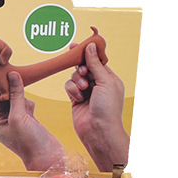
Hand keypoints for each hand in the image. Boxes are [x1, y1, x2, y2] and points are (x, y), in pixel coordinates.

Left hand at [0, 71, 63, 170]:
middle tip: (22, 87)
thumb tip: (12, 74)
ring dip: (23, 100)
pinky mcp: (26, 119)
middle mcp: (2, 121)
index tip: (10, 74)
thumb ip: (16, 94)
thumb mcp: (19, 116)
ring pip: (17, 99)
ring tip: (28, 112)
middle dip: (16, 95)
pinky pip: (25, 104)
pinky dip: (29, 105)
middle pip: (6, 97)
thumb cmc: (29, 142)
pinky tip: (33, 114)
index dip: (3, 87)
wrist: (47, 156)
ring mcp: (14, 120)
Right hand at [65, 42, 129, 171]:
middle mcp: (98, 84)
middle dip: (81, 69)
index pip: (97, 60)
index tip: (75, 46)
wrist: (98, 131)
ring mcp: (86, 92)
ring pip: (74, 76)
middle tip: (84, 73)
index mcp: (109, 78)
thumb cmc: (108, 108)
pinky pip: (69, 86)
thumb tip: (91, 47)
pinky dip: (72, 90)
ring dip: (77, 81)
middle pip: (84, 66)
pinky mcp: (75, 99)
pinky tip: (78, 98)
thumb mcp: (105, 82)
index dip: (87, 53)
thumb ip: (95, 64)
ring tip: (83, 90)